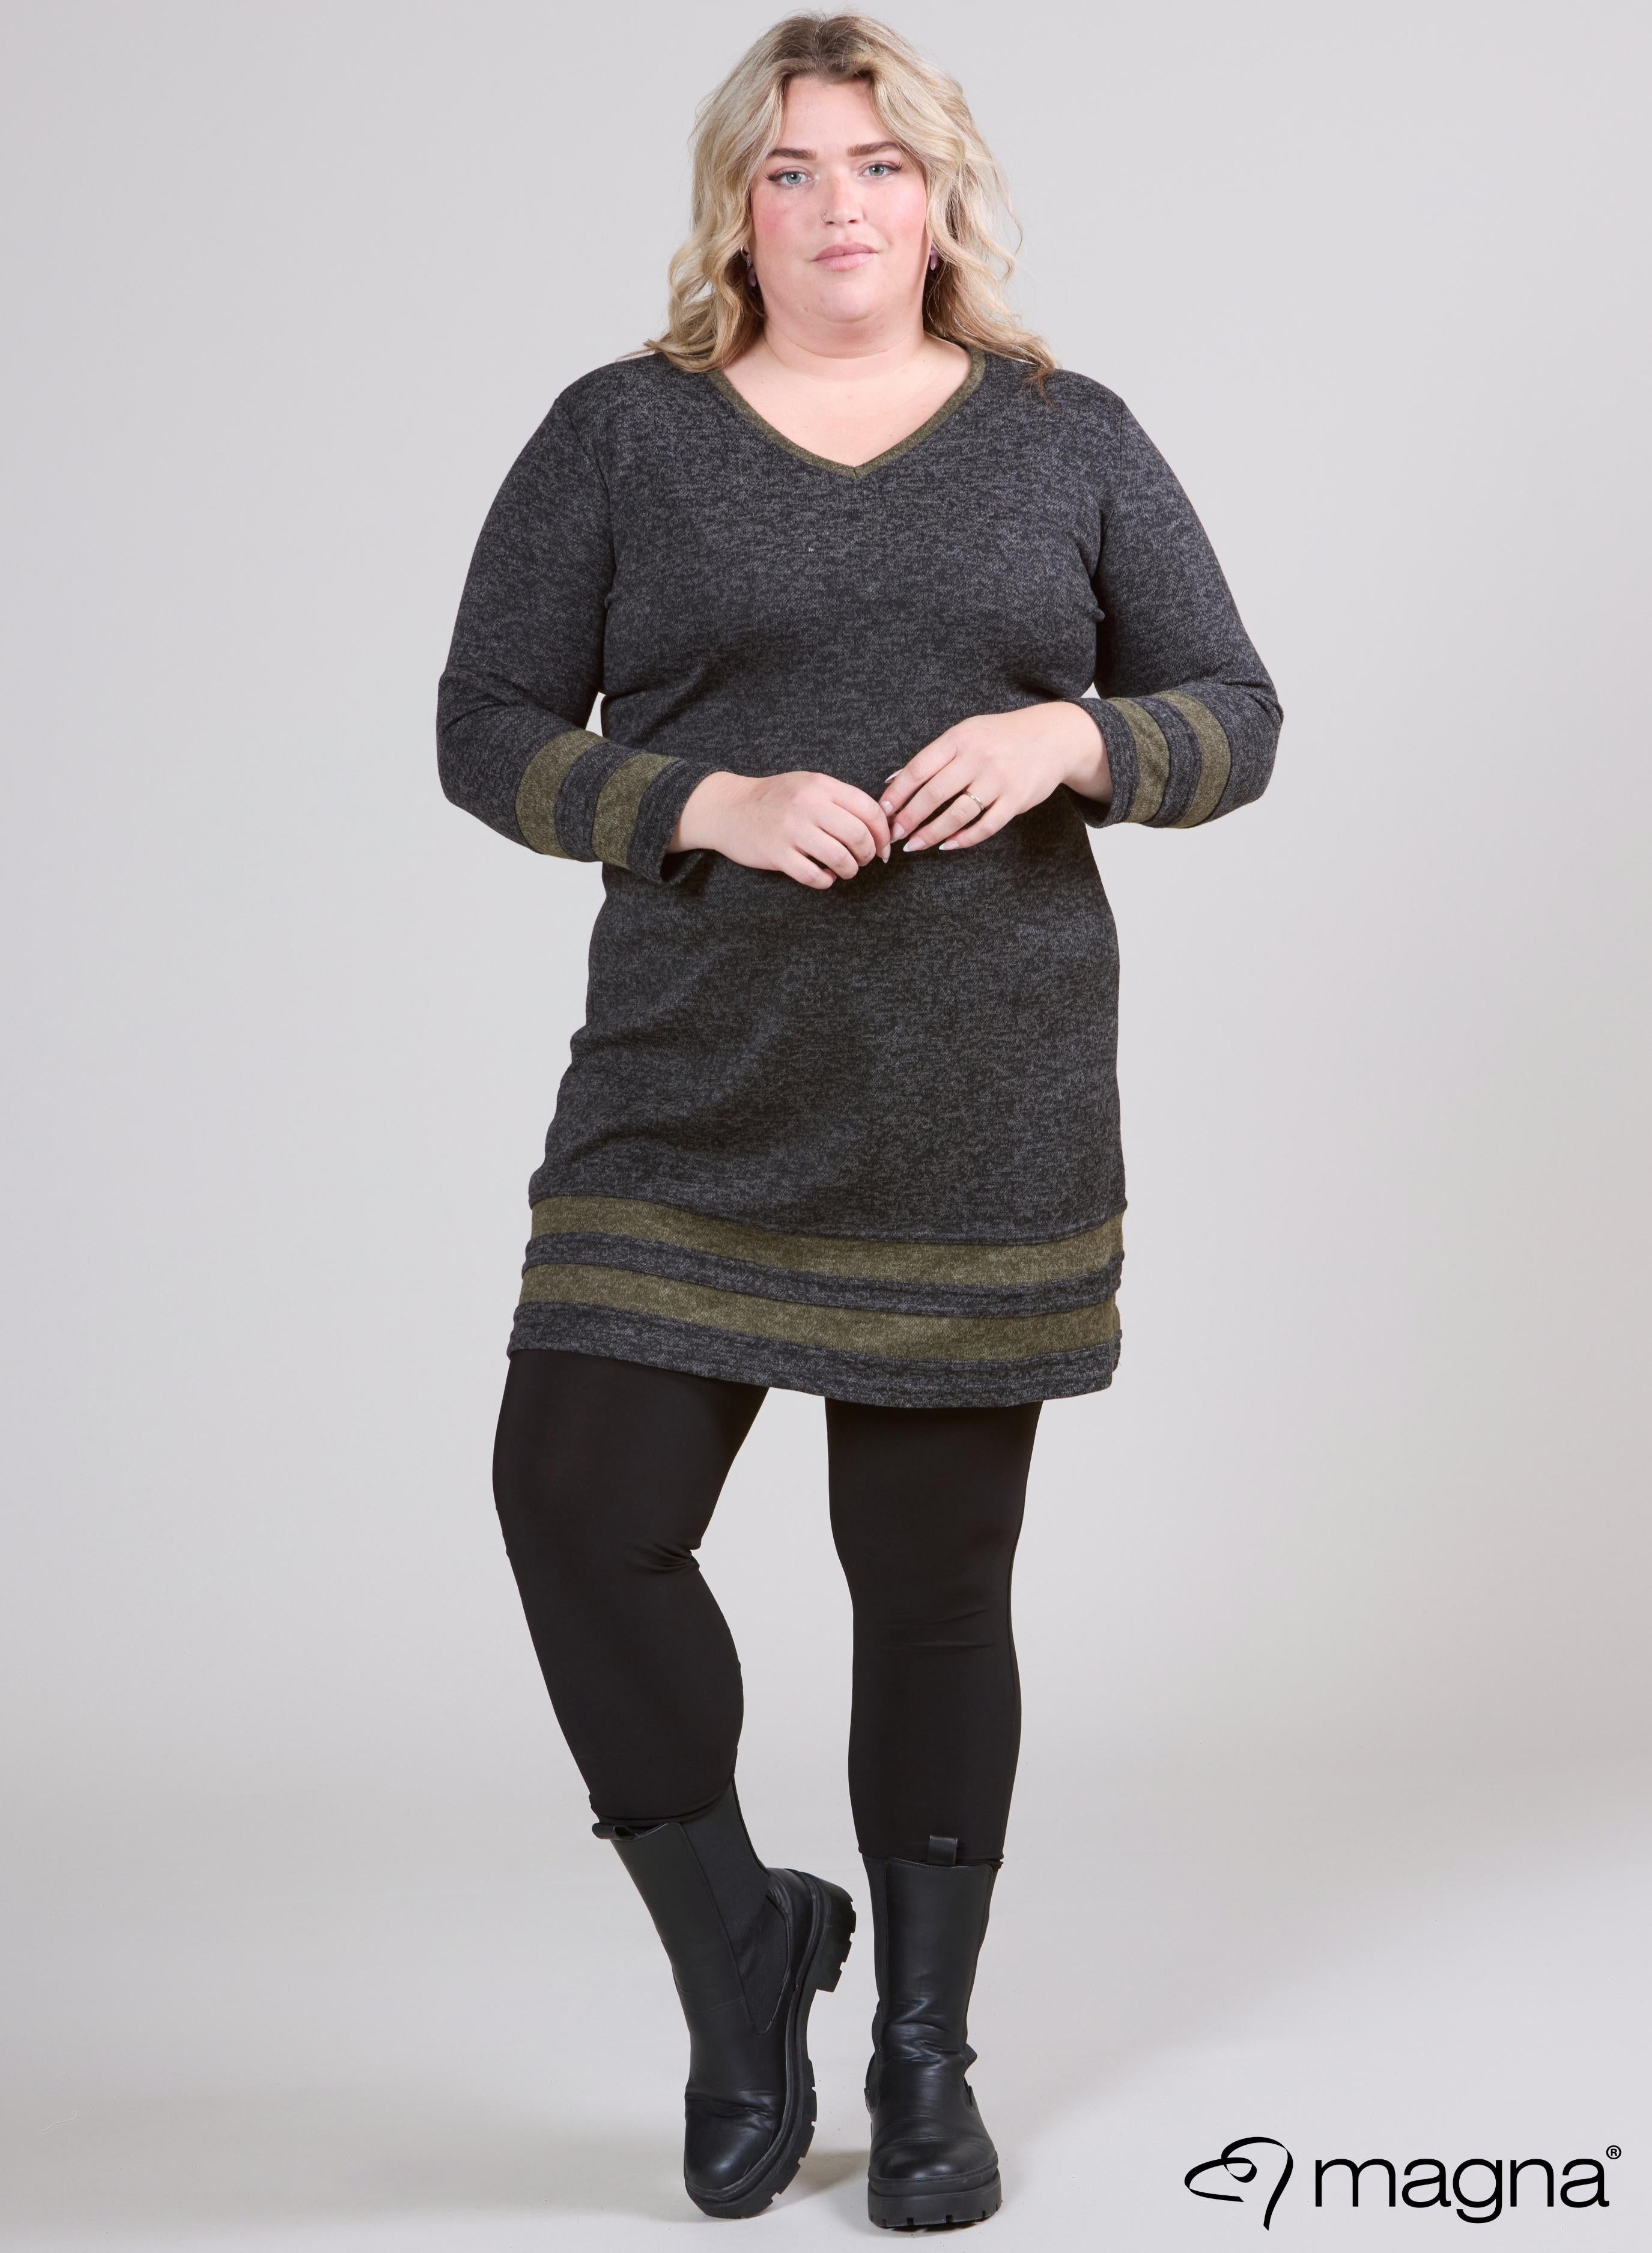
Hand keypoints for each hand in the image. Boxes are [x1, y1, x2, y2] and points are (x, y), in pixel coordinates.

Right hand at [671, 770, 891, 888]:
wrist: (728, 807)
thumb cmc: (775, 798)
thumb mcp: (808, 785)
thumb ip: (840, 799)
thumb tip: (880, 826)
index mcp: (821, 785)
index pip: (869, 809)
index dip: (883, 832)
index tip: (884, 845)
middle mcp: (808, 805)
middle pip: (859, 836)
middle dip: (870, 854)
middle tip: (865, 859)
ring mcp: (792, 830)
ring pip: (841, 859)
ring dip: (850, 870)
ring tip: (845, 869)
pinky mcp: (777, 855)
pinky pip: (815, 877)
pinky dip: (826, 881)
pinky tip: (824, 875)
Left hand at [879, 702, 1111, 851]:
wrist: (1052, 737)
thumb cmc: (1000, 737)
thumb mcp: (966, 734)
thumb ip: (933, 757)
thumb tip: (893, 780)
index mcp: (960, 738)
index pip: (919, 768)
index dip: (897, 793)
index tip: (882, 811)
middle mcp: (978, 757)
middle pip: (934, 793)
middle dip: (909, 818)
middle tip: (894, 835)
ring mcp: (999, 779)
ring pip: (958, 814)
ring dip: (932, 833)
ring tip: (914, 845)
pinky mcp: (1017, 799)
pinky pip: (986, 826)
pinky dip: (964, 839)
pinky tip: (947, 845)